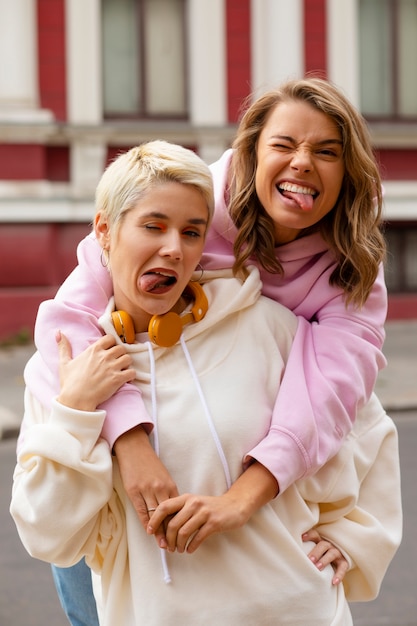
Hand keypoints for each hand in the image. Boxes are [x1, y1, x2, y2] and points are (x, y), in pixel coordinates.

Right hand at [57, 331, 134, 410]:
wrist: (76, 400)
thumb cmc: (70, 382)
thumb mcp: (64, 362)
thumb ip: (63, 346)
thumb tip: (58, 332)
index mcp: (93, 350)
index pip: (110, 338)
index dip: (112, 344)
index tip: (109, 350)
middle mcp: (104, 356)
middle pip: (121, 348)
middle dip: (120, 354)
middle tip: (117, 362)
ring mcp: (112, 367)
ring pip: (128, 359)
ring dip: (126, 364)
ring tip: (121, 370)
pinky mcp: (118, 379)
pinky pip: (132, 372)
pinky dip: (131, 375)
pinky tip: (125, 378)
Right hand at [114, 425, 178, 545]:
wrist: (134, 449)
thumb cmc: (149, 463)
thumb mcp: (163, 476)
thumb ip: (168, 492)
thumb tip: (173, 509)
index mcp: (169, 484)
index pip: (177, 509)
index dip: (180, 523)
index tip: (183, 535)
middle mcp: (160, 488)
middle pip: (169, 514)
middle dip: (171, 531)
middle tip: (174, 546)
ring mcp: (147, 490)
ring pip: (156, 515)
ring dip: (160, 531)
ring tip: (163, 544)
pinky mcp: (134, 491)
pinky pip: (142, 510)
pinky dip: (147, 522)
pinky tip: (150, 532)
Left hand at [147, 491, 249, 553]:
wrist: (234, 506)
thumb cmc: (211, 507)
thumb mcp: (194, 504)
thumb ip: (180, 512)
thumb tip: (162, 528)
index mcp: (186, 498)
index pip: (164, 507)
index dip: (155, 520)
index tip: (150, 531)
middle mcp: (194, 503)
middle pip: (172, 524)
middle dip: (168, 539)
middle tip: (168, 547)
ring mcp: (204, 512)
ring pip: (183, 532)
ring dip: (178, 545)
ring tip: (179, 549)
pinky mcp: (213, 522)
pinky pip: (197, 538)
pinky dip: (191, 547)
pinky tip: (190, 549)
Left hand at [302, 528, 348, 584]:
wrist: (337, 561)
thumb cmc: (319, 556)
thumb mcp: (313, 550)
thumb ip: (304, 550)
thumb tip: (289, 552)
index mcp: (320, 541)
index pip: (315, 535)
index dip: (309, 535)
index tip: (301, 538)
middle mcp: (329, 545)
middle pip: (323, 545)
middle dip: (316, 552)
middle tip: (310, 560)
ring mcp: (337, 553)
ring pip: (332, 554)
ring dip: (325, 560)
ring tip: (318, 568)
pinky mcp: (344, 563)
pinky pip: (342, 568)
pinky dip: (339, 575)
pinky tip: (334, 582)